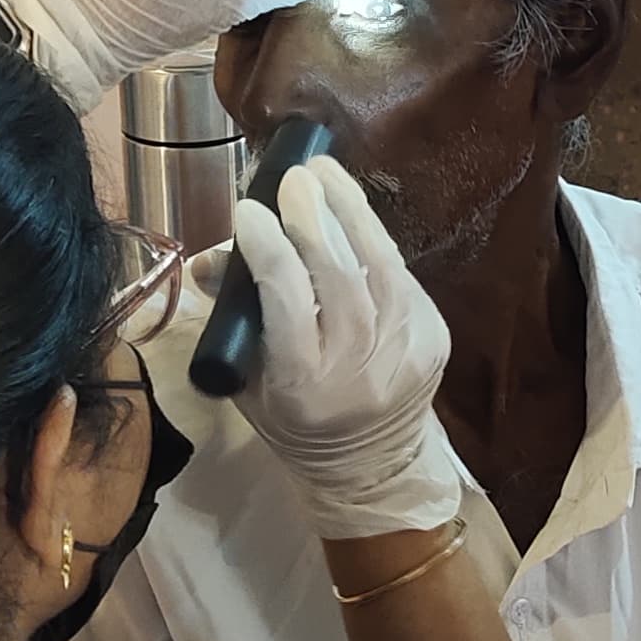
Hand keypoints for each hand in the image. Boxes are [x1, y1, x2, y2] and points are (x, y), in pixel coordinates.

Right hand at [226, 158, 461, 537]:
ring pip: (380, 266)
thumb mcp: (248, 382)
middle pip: (337, 275)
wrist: (371, 466)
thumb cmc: (294, 422)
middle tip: (293, 177)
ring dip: (352, 212)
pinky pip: (401, 276)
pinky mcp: (432, 337)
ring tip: (325, 174)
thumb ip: (233, 320)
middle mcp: (358, 363)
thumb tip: (209, 258)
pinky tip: (353, 215)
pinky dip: (374, 242)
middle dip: (313, 219)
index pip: (286, 298)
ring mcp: (403, 348)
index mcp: (303, 380)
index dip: (267, 248)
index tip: (245, 211)